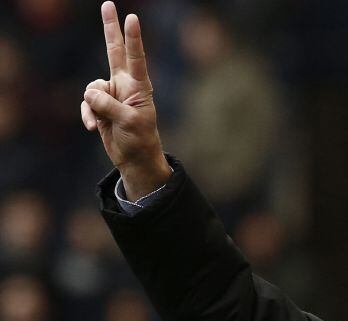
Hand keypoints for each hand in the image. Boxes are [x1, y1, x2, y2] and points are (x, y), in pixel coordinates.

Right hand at [81, 1, 170, 200]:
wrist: (134, 157)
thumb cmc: (140, 138)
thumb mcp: (129, 121)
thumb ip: (109, 105)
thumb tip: (89, 94)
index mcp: (139, 86)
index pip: (136, 57)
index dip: (133, 38)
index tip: (132, 18)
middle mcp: (125, 84)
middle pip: (114, 51)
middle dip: (111, 28)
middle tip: (108, 4)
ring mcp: (111, 93)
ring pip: (91, 88)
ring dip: (92, 106)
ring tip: (100, 121)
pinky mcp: (99, 105)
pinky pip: (86, 103)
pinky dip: (87, 115)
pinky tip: (92, 127)